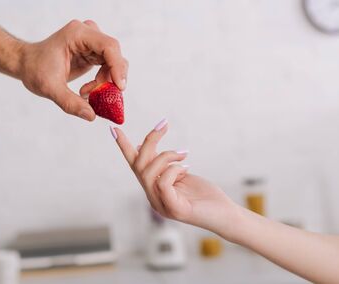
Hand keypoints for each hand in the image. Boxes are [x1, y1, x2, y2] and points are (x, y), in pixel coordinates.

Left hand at [18, 19, 127, 120]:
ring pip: (113, 62)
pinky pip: (108, 67)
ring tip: (86, 94)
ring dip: (106, 82)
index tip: (119, 87)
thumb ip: (70, 103)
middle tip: (104, 97)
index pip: (108, 46)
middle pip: (114, 55)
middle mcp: (88, 34)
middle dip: (112, 78)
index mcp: (77, 34)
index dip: (118, 66)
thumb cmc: (34, 70)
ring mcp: (91, 42)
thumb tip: (91, 116)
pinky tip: (86, 91)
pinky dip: (102, 82)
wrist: (26, 64)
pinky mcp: (93, 53)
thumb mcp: (50, 88)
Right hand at [111, 119, 239, 238]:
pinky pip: (162, 183)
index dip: (124, 147)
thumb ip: (163, 164)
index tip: (114, 129)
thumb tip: (143, 146)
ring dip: (166, 155)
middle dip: (150, 141)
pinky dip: (174, 170)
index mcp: (153, 189)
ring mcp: (161, 205)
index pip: (134, 165)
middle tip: (163, 124)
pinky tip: (187, 169)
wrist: (226, 215)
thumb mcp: (180, 173)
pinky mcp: (174, 210)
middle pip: (138, 165)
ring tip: (184, 153)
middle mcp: (153, 198)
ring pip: (148, 172)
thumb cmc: (205, 195)